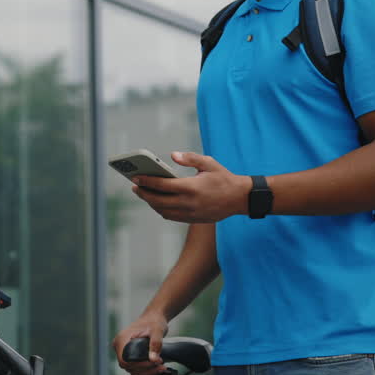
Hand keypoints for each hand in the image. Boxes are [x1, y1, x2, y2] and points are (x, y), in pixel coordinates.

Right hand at [111, 312, 169, 374]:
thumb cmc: (153, 321)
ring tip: (160, 367)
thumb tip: (153, 359)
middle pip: (128, 366)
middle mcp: (120, 345)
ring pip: (131, 369)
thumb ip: (155, 344)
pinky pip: (134, 367)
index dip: (138, 365)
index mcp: (122, 338)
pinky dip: (145, 370)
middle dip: (145, 369)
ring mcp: (123, 351)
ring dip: (146, 371)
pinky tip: (156, 367)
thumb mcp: (157, 330)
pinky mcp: (129, 354)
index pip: (124, 360)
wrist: (154, 318)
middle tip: (160, 365)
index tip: (153, 362)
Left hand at [131, 152, 251, 222]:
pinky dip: (162, 210)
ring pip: (163, 211)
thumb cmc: (223, 178)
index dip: (146, 181)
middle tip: (135, 187)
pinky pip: (172, 217)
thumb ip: (190, 158)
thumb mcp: (209, 163)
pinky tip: (158, 202)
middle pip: (158, 201)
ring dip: (151, 203)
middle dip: (144, 194)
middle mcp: (189, 203)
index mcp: (191, 187)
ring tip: (144, 193)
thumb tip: (173, 155)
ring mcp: (191, 213)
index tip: (135, 177)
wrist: (240, 199)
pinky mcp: (193, 219)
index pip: (162, 185)